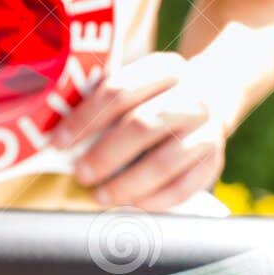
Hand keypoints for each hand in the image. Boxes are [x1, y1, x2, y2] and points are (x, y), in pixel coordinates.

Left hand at [52, 51, 233, 209]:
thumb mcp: (135, 84)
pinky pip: (186, 186)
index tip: (59, 143)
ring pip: (166, 160)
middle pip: (143, 125)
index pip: (119, 91)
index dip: (85, 119)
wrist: (212, 96)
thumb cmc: (153, 96)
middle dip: (105, 154)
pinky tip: (132, 205)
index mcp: (165, 69)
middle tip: (81, 175)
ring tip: (101, 196)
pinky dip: (155, 200)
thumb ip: (101, 104)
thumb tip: (58, 139)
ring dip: (128, 183)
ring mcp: (209, 129)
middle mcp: (192, 96)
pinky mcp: (216, 160)